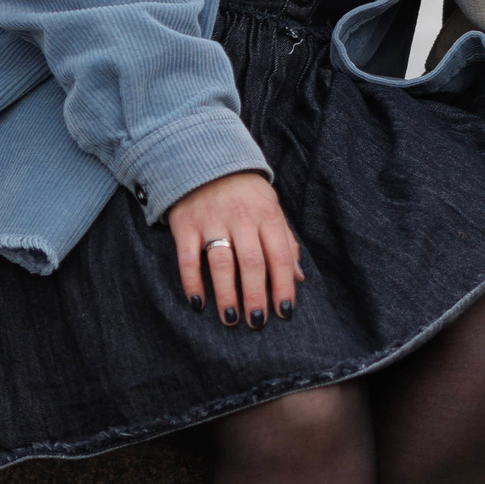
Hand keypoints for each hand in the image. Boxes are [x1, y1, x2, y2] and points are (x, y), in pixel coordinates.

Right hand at [168, 170, 301, 327]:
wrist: (204, 160)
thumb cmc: (245, 192)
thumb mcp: (271, 208)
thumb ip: (285, 241)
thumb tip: (299, 276)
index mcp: (267, 215)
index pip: (280, 256)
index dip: (283, 285)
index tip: (284, 312)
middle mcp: (241, 218)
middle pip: (252, 263)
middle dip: (256, 296)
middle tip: (257, 322)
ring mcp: (212, 221)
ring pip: (222, 263)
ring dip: (227, 294)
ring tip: (232, 319)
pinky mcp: (185, 225)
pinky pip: (188, 259)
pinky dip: (192, 282)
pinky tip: (198, 303)